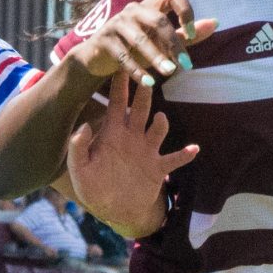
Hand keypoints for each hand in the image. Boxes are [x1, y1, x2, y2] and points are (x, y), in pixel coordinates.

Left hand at [65, 71, 196, 240]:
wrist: (116, 211)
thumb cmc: (94, 189)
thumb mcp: (80, 172)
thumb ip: (78, 149)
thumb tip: (84, 125)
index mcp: (113, 134)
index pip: (116, 103)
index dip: (119, 84)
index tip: (122, 61)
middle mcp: (132, 137)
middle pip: (140, 108)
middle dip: (144, 91)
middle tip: (148, 73)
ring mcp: (148, 151)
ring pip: (158, 128)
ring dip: (160, 122)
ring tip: (159, 118)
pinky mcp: (159, 168)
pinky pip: (175, 159)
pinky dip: (184, 154)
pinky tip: (193, 149)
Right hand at [67, 0, 213, 87]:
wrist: (96, 58)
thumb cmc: (134, 48)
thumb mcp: (161, 41)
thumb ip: (186, 34)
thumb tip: (215, 23)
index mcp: (150, 6)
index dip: (186, 10)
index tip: (193, 33)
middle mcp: (133, 10)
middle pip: (159, 20)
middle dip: (174, 43)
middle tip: (185, 64)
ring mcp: (117, 24)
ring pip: (140, 39)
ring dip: (156, 57)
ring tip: (169, 73)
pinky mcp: (104, 41)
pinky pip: (123, 56)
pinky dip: (137, 71)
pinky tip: (149, 83)